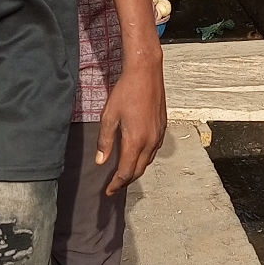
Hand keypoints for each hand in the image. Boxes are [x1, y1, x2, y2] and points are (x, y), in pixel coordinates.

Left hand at [95, 58, 166, 195]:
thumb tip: (101, 161)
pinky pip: (154, 150)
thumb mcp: (109, 116)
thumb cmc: (126, 92)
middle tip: (114, 186)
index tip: (108, 191)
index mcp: (136, 141)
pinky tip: (136, 155)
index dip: (116, 184)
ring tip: (124, 174)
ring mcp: (158, 135)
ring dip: (136, 170)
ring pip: (148, 161)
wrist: (146, 73)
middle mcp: (150, 141)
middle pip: (139, 170)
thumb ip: (105, 141)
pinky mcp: (162, 127)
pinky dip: (144, 158)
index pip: (126, 171)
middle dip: (126, 181)